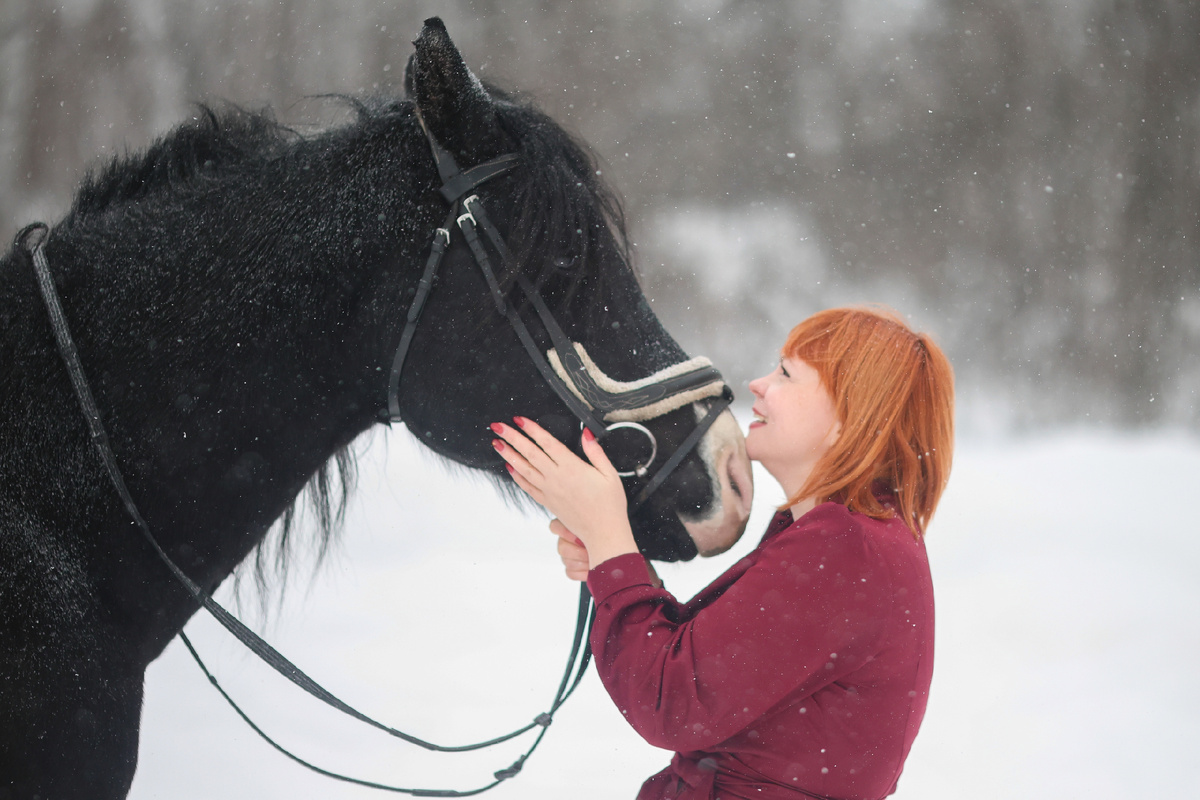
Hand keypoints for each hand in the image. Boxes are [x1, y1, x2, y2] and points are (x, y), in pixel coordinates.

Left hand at [491, 417, 637, 569]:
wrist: (603, 533)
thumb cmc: (609, 505)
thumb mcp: (610, 473)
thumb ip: (596, 452)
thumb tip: (586, 434)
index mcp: (572, 467)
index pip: (547, 443)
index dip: (532, 429)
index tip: (520, 420)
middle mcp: (556, 478)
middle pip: (530, 453)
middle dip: (513, 437)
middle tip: (499, 426)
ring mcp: (549, 491)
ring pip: (524, 469)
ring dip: (509, 455)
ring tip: (497, 444)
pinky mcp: (547, 502)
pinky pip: (528, 487)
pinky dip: (517, 476)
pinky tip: (510, 468)